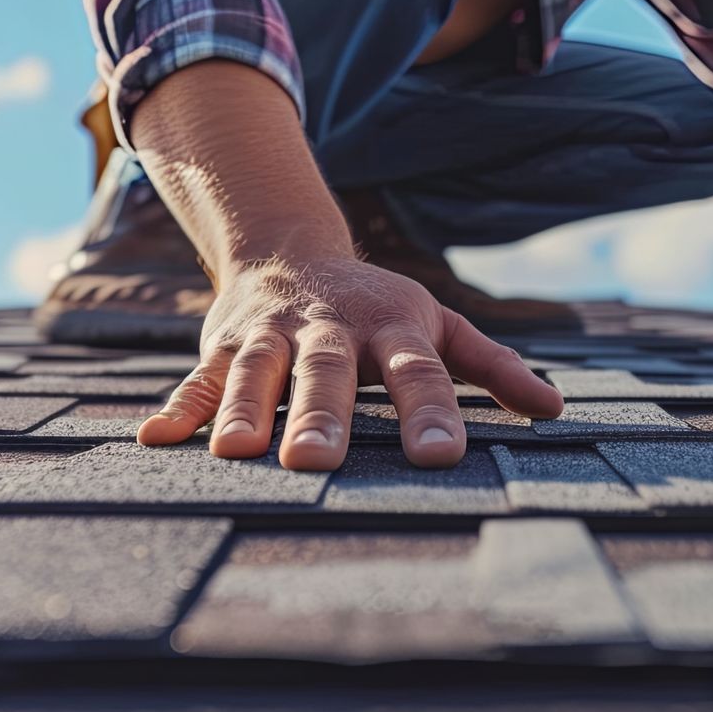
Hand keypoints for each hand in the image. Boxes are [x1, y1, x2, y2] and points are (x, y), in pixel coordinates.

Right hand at [136, 256, 564, 468]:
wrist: (291, 250)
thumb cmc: (380, 308)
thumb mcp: (440, 326)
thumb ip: (494, 367)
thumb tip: (556, 410)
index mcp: (392, 328)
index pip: (418, 372)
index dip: (430, 410)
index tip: (441, 455)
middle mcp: (330, 329)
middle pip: (326, 373)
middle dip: (319, 414)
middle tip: (316, 462)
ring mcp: (272, 336)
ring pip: (256, 372)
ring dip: (243, 409)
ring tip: (236, 453)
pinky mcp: (223, 345)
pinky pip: (198, 377)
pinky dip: (178, 406)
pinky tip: (157, 440)